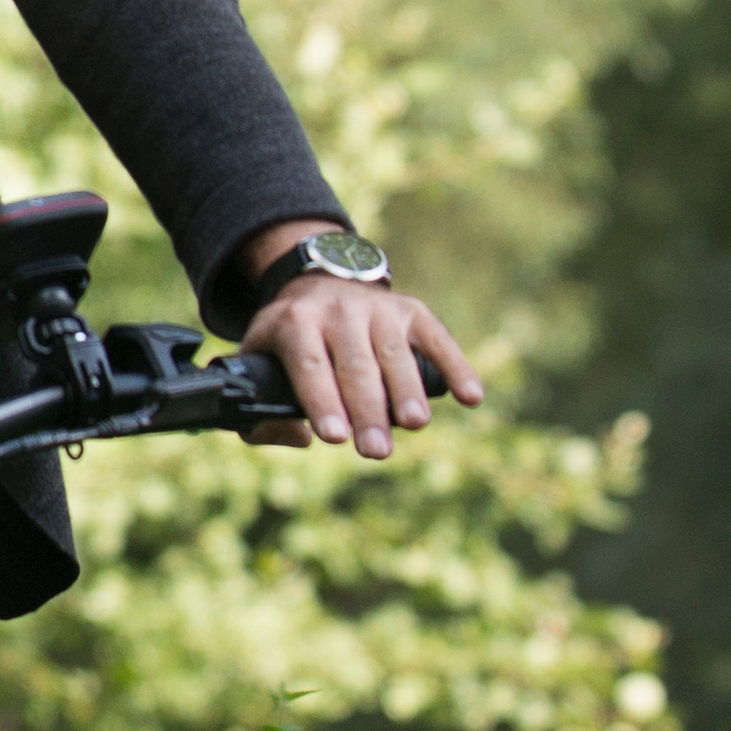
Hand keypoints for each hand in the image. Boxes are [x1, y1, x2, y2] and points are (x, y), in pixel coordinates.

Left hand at [239, 231, 478, 454]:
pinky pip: (437, 338)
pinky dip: (456, 367)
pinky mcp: (412, 310)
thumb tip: (300, 438)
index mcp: (295, 322)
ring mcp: (378, 308)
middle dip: (367, 410)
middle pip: (356, 365)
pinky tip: (471, 397)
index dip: (322, 401)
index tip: (334, 437)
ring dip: (406, 391)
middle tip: (375, 451)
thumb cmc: (289, 338)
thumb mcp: (259, 357)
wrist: (320, 280)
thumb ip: (261, 406)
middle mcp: (338, 310)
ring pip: (394, 353)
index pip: (310, 366)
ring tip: (414, 425)